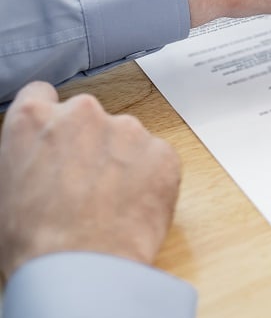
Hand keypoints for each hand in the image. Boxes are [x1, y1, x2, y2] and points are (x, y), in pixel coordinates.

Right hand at [0, 82, 180, 282]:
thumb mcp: (6, 189)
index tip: (59, 138)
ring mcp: (127, 129)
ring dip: (122, 159)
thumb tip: (38, 159)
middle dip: (89, 142)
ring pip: (126, 137)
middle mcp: (82, 113)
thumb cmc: (35, 240)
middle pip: (89, 117)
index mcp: (34, 119)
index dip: (51, 120)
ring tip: (111, 201)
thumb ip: (29, 155)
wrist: (81, 267)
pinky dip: (150, 177)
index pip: (42, 97)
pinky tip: (134, 206)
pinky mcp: (163, 151)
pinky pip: (156, 158)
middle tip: (86, 182)